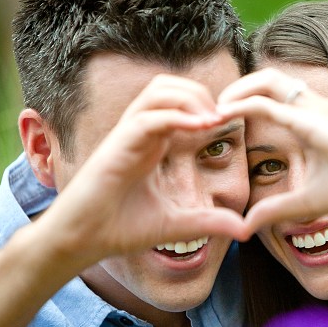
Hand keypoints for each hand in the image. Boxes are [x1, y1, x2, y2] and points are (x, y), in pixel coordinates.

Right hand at [37, 74, 247, 267]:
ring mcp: (127, 135)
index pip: (179, 104)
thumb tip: (244, 229)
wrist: (83, 240)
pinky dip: (177, 116)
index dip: (207, 105)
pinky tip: (202, 127)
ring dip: (190, 98)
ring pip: (158, 91)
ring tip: (214, 119)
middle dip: (201, 93)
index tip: (232, 122)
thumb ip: (210, 222)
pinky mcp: (118, 144)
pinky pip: (150, 117)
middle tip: (224, 117)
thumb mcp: (178, 224)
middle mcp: (140, 133)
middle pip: (169, 86)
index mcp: (152, 143)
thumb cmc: (121, 229)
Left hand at [217, 67, 327, 231]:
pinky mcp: (310, 119)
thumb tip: (246, 228)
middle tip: (213, 111)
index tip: (221, 122)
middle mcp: (312, 107)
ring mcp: (313, 108)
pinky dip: (243, 105)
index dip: (246, 103)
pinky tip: (225, 114)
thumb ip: (274, 210)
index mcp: (311, 121)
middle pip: (268, 80)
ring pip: (267, 80)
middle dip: (237, 89)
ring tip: (216, 108)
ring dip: (237, 90)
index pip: (273, 98)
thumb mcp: (303, 203)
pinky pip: (269, 104)